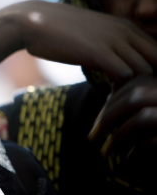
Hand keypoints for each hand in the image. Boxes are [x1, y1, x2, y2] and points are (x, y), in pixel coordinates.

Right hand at [0, 0, 156, 87]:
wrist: (32, 22)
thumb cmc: (58, 31)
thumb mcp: (92, 33)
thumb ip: (110, 44)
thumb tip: (119, 64)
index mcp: (126, 26)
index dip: (153, 72)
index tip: (137, 88)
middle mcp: (125, 30)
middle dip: (150, 82)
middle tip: (133, 98)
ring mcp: (113, 40)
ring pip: (146, 70)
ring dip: (135, 89)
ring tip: (120, 101)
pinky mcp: (98, 53)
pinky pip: (126, 76)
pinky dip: (120, 91)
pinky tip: (107, 97)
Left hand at [88, 75, 156, 190]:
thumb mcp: (155, 106)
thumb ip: (140, 99)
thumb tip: (108, 100)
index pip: (133, 83)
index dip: (111, 102)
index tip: (98, 121)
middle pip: (134, 97)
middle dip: (107, 117)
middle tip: (92, 136)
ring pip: (141, 117)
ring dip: (118, 136)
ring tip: (105, 152)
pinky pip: (155, 141)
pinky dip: (138, 150)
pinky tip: (129, 159)